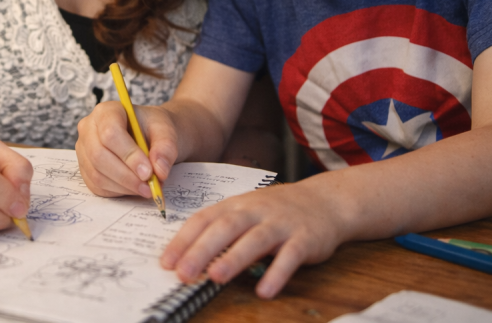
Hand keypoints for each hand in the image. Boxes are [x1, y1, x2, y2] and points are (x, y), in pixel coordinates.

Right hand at [76, 101, 178, 197]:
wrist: (150, 137)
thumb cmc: (154, 129)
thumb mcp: (167, 131)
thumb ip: (166, 148)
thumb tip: (160, 171)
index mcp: (106, 112)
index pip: (110, 133)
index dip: (128, 154)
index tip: (148, 171)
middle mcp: (89, 129)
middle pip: (99, 155)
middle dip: (126, 175)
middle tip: (150, 185)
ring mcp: (84, 151)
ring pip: (97, 175)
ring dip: (125, 186)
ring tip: (148, 188)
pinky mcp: (86, 170)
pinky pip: (98, 186)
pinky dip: (119, 191)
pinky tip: (135, 187)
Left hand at [161, 181, 344, 298]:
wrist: (325, 201)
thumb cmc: (276, 211)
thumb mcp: (246, 212)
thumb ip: (221, 231)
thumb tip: (187, 257)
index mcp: (236, 204)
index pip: (204, 219)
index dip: (184, 240)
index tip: (165, 262)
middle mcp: (256, 211)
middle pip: (225, 227)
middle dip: (202, 250)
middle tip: (183, 273)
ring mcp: (281, 223)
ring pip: (255, 239)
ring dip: (234, 258)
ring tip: (216, 278)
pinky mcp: (305, 239)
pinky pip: (290, 256)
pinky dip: (277, 273)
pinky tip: (264, 290)